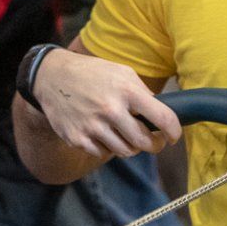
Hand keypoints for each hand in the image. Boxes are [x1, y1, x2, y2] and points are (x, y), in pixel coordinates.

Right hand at [30, 48, 180, 158]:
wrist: (52, 77)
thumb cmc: (93, 74)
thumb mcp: (121, 72)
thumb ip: (142, 92)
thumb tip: (161, 114)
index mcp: (126, 90)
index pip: (162, 118)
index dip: (174, 131)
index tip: (174, 136)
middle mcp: (110, 110)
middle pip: (144, 142)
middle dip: (154, 145)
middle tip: (155, 142)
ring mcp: (93, 126)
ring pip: (125, 151)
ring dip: (132, 147)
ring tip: (130, 137)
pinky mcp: (78, 138)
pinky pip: (103, 153)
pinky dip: (109, 148)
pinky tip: (107, 135)